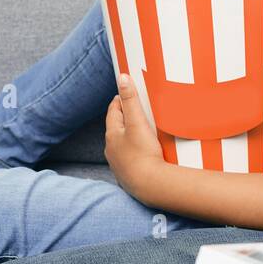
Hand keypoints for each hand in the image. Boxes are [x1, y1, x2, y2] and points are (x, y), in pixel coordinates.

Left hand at [104, 73, 166, 201]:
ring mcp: (120, 164)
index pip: (113, 111)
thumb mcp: (137, 122)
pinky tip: (145, 153)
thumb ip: (131, 99)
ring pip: (123, 144)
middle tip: (138, 108)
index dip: (119, 100)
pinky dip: (136, 151)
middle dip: (126, 117)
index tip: (127, 92)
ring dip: (130, 136)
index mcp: (112, 135)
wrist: (150, 186)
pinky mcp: (129, 175)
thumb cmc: (143, 153)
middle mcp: (112, 150)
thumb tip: (122, 77)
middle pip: (117, 128)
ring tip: (143, 130)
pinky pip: (131, 158)